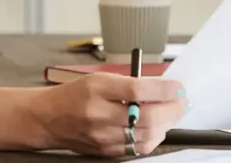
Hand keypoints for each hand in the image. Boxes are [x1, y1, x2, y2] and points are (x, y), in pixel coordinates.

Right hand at [35, 73, 187, 156]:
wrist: (48, 118)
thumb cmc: (74, 95)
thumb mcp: (98, 79)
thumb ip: (128, 83)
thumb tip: (161, 88)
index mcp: (97, 88)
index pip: (138, 89)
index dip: (164, 89)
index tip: (178, 86)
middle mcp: (98, 113)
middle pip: (146, 115)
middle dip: (172, 109)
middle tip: (181, 101)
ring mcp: (102, 135)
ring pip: (146, 135)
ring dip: (166, 125)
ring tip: (172, 114)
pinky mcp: (105, 151)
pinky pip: (137, 148)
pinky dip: (153, 138)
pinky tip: (157, 128)